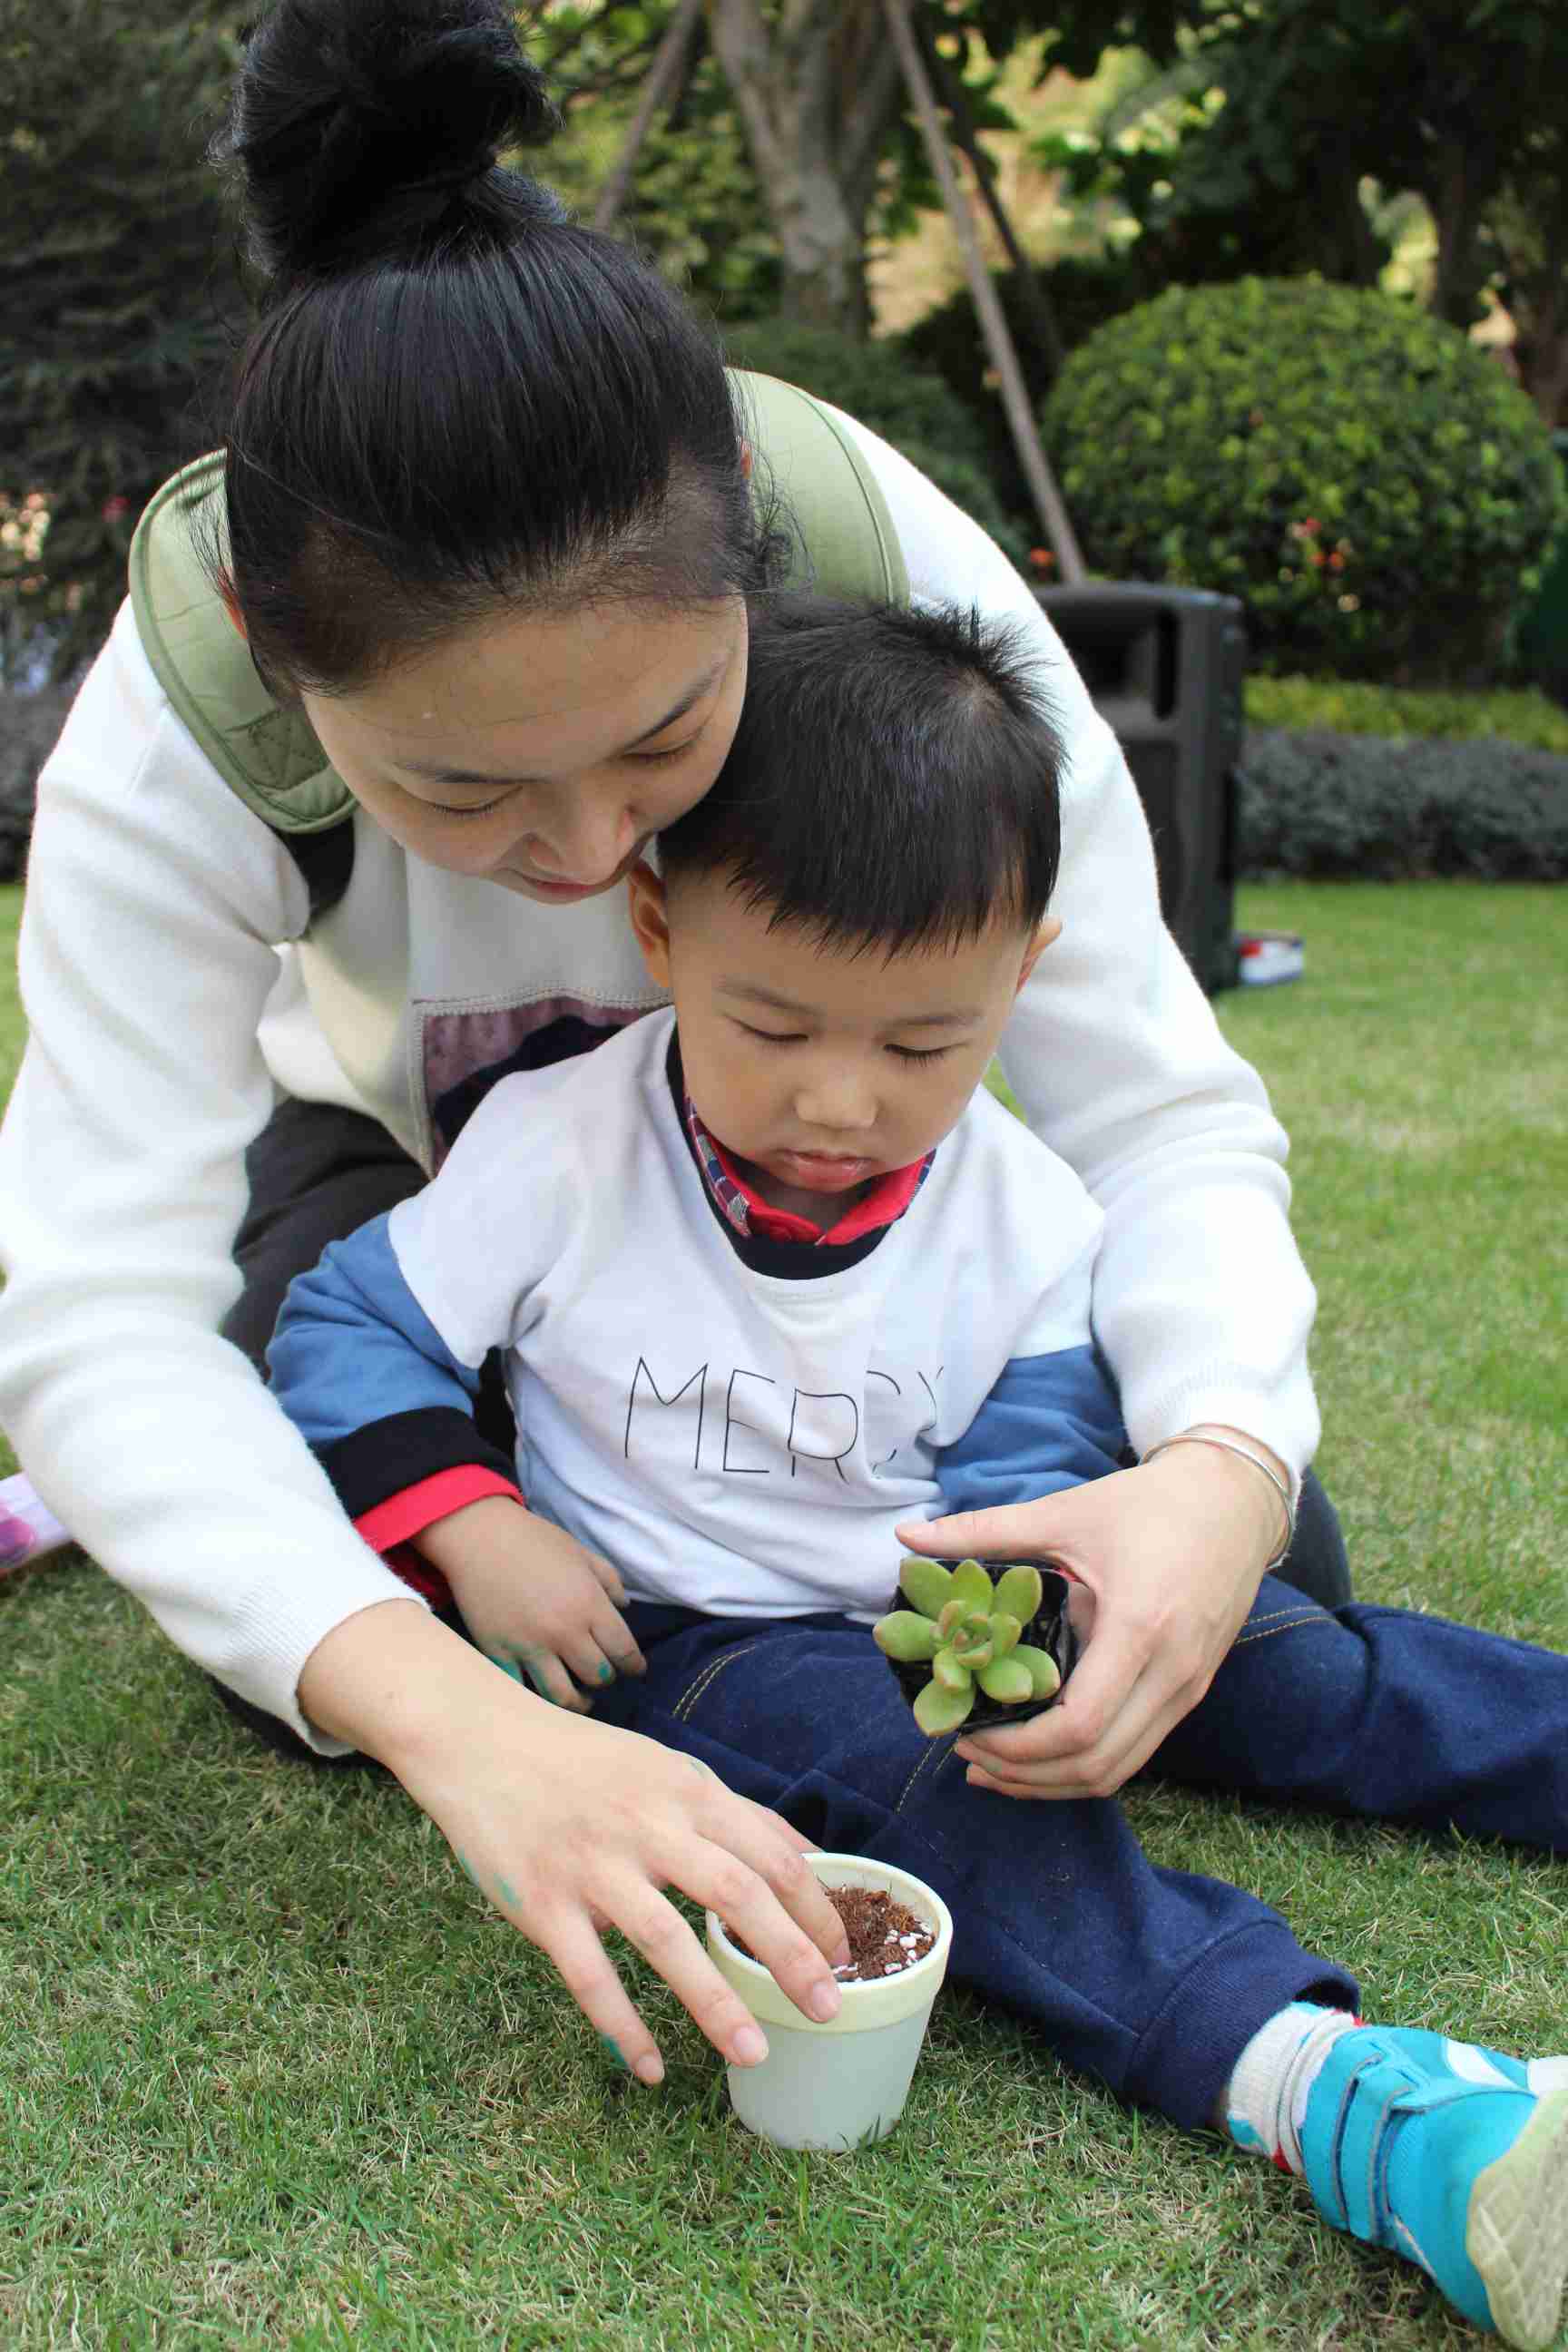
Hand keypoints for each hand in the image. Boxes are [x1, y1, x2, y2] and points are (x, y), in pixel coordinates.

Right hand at [299, 1604, 850, 2083]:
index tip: (846, 1955)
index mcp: (687, 1792)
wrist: (482, 1741)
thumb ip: (734, 1815)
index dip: (815, 1909)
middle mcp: (647, 1825)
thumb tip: (809, 1861)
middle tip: (827, 2009)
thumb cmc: (586, 1764)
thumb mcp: (669, 1770)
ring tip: (754, 2052)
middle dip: (789, 1954)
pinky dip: (623, 2025)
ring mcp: (592, 1866)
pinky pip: (589, 1976)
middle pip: (735, 1892)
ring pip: (665, 1940)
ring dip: (714, 2001)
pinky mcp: (541, 1903)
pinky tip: (650, 2067)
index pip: (771, 1854)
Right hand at [418, 1496, 645, 1709]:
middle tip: (604, 1674)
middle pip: (598, 1676)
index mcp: (588, 1604)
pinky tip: (543, 1690)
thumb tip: (626, 1606)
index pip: (624, 1650)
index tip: (635, 1669)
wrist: (479, 1537)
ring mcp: (529, 1647)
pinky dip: (535, 1698)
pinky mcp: (498, 1655)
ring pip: (563, 1697)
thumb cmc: (534, 1540)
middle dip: (607, 1678)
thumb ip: (609, 1580)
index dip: (634, 1665)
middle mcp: (563, 1631)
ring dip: (577, 1701)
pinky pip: (522, 1691)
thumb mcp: (580, 1553)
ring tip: (580, 1698)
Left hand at [895, 1431, 1285, 1798]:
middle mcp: (1172, 1673)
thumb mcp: (1066, 1513)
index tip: (968, 1733)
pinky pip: (1137, 1749)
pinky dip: (1087, 1764)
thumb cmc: (1149, 1504)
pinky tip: (1043, 1750)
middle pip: (1097, 1765)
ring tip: (996, 1765)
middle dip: (1026, 1775)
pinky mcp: (1192, 1691)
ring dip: (1055, 1781)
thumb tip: (907, 1536)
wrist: (1234, 1500)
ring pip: (1120, 1769)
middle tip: (969, 1754)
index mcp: (1140, 1628)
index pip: (1079, 1726)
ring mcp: (1188, 1688)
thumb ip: (986, 1531)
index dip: (1018, 1748)